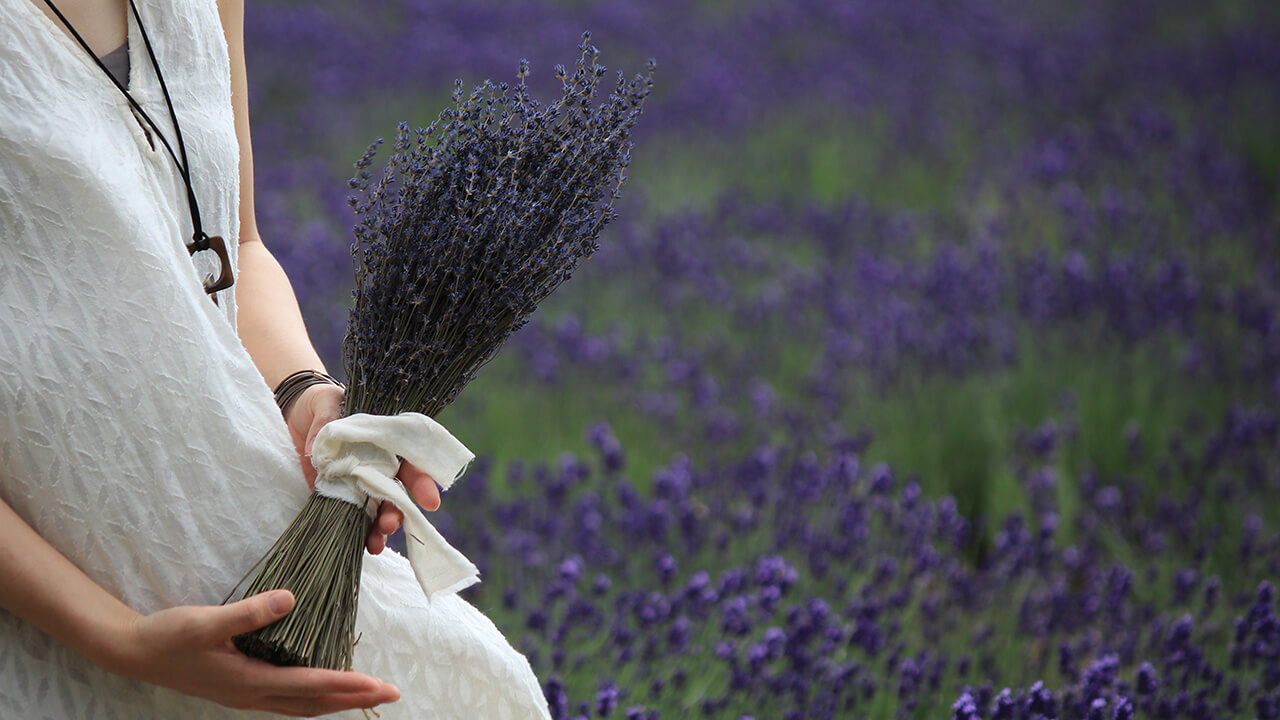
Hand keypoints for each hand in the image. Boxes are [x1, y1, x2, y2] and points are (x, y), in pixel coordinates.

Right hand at [113, 590, 398, 715]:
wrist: (134, 652)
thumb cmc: (169, 636)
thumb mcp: (206, 621)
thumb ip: (248, 613)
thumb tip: (291, 598)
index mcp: (249, 680)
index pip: (311, 686)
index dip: (348, 686)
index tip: (380, 685)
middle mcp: (252, 694)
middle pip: (315, 703)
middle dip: (354, 699)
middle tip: (390, 694)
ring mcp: (246, 694)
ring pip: (302, 705)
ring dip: (336, 700)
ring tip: (366, 694)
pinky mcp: (240, 687)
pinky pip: (287, 698)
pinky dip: (313, 696)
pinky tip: (321, 686)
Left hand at [285, 383, 442, 553]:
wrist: (293, 414)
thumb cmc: (318, 402)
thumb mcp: (324, 400)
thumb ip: (326, 418)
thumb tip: (317, 448)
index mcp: (385, 440)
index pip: (411, 461)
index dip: (422, 481)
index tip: (430, 500)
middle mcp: (377, 464)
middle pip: (398, 491)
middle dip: (399, 510)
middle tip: (393, 523)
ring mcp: (357, 482)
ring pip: (379, 508)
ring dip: (381, 526)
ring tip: (376, 542)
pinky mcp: (336, 495)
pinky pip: (352, 517)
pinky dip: (358, 532)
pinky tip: (363, 545)